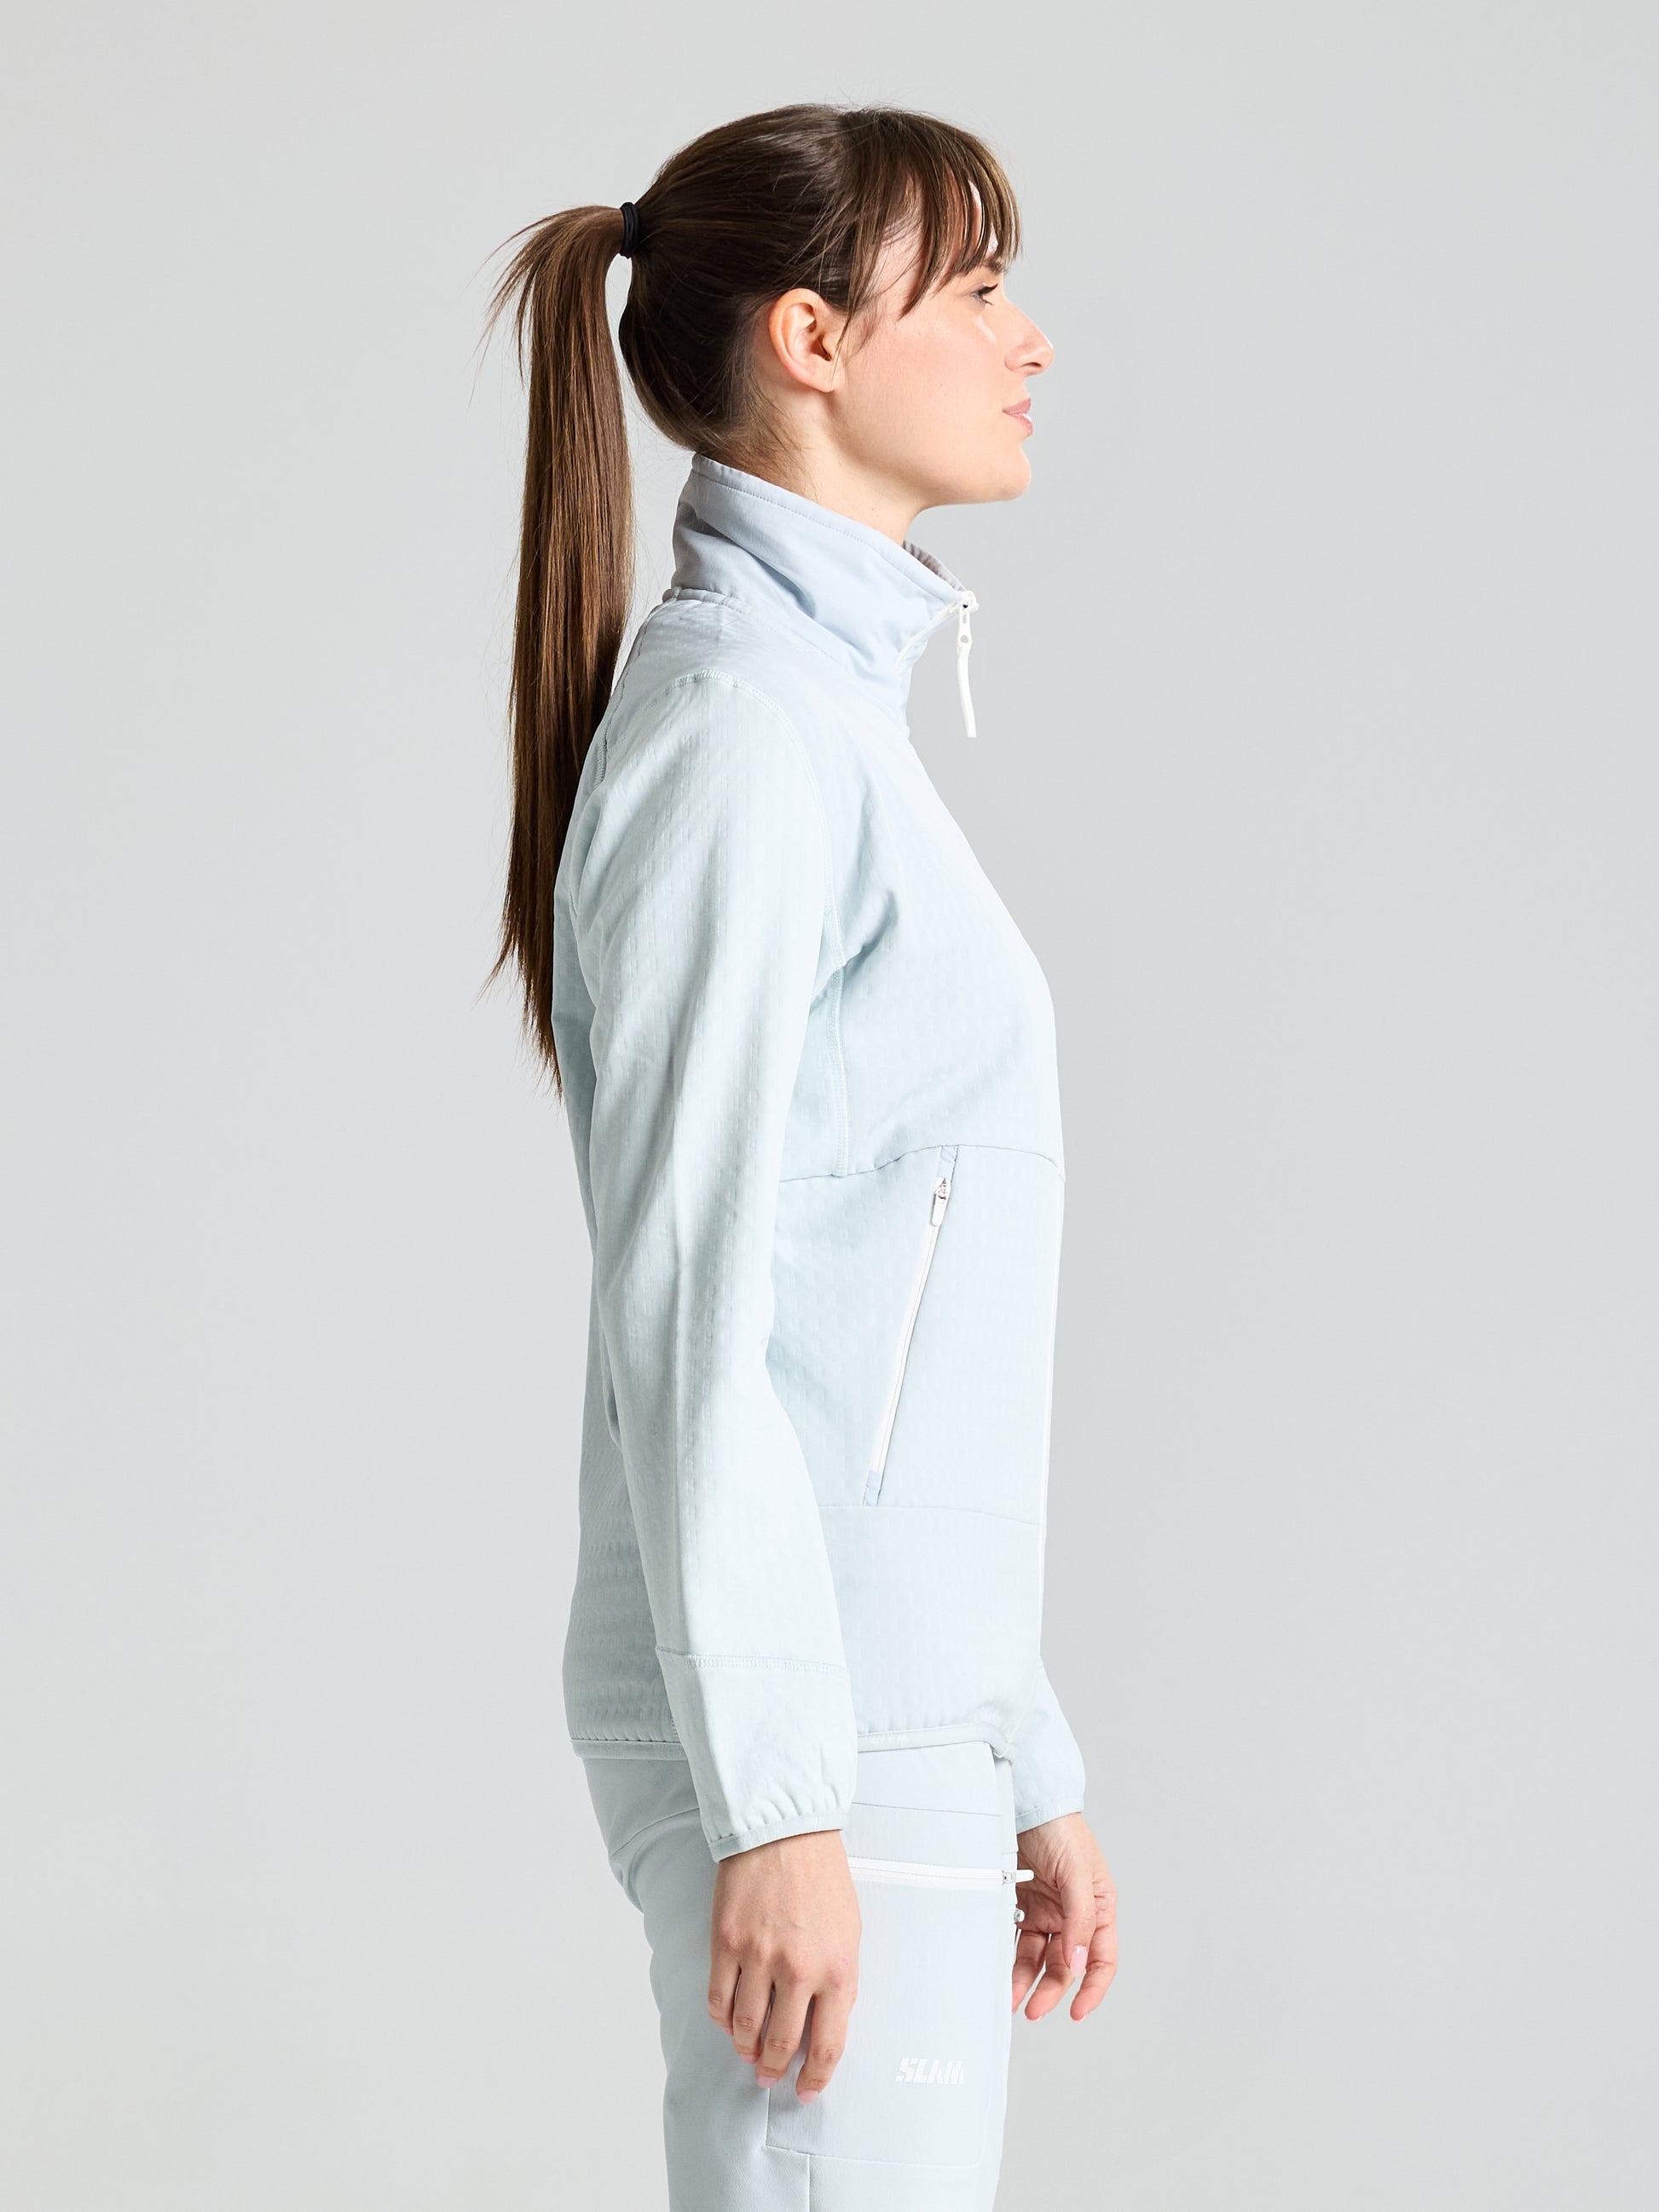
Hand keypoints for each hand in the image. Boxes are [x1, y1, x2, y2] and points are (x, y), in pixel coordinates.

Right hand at [708, 1828, 861, 2101]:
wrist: (786, 1833)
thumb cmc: (822, 1880)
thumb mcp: (849, 1934)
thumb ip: (839, 1983)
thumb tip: (821, 2027)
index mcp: (838, 1971)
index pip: (826, 2046)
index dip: (814, 2078)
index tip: (806, 2090)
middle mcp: (799, 1970)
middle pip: (781, 2044)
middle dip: (773, 2068)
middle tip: (768, 2076)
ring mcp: (759, 1957)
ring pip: (745, 2028)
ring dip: (745, 2048)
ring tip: (747, 2052)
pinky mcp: (726, 1943)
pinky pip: (718, 2000)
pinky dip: (722, 2019)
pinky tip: (728, 2020)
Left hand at [1011, 1812, 1117, 2020]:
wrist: (1025, 1803)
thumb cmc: (1060, 1829)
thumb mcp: (1078, 1873)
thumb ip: (1080, 1918)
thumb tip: (1079, 1964)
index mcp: (1097, 1908)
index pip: (1102, 1959)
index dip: (1093, 1989)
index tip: (1078, 2012)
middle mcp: (1072, 1915)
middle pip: (1065, 1965)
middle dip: (1051, 1990)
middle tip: (1033, 2009)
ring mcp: (1044, 1912)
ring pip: (1037, 1958)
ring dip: (1025, 1980)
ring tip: (1010, 1999)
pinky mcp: (1019, 1906)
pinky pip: (1014, 1940)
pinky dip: (1007, 1958)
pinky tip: (998, 1972)